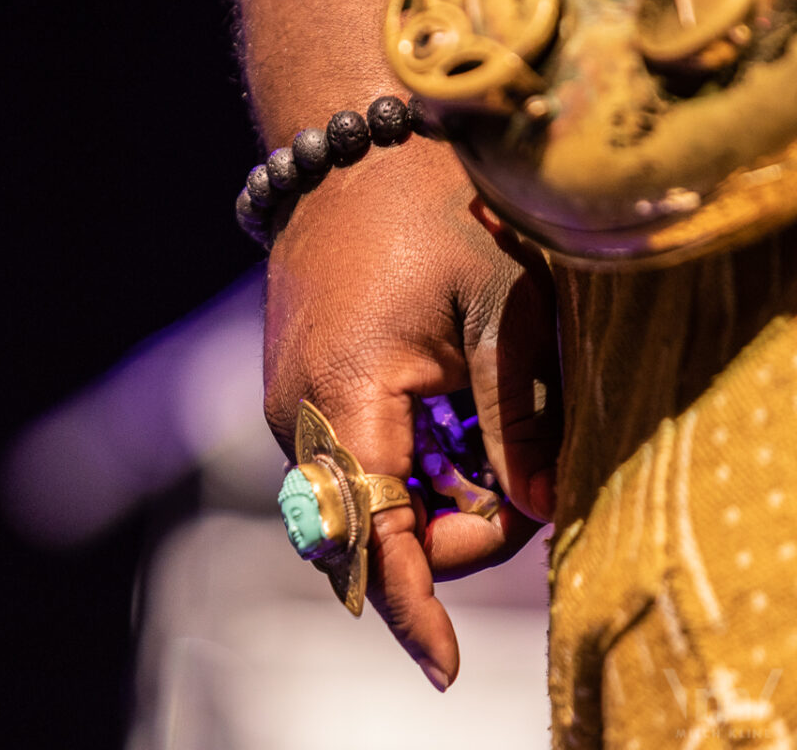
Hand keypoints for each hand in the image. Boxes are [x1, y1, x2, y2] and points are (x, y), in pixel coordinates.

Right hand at [263, 141, 560, 690]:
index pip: (372, 538)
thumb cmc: (430, 213)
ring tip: (489, 422)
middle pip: (376, 531)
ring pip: (367, 501)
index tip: (442, 670)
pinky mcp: (296, 395)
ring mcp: (290, 408)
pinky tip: (449, 409)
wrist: (348, 155)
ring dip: (436, 494)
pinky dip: (409, 465)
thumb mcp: (502, 308)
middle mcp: (298, 417)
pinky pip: (353, 464)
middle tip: (527, 474)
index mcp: (343, 397)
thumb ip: (518, 420)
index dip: (409, 610)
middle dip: (456, 529)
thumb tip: (536, 507)